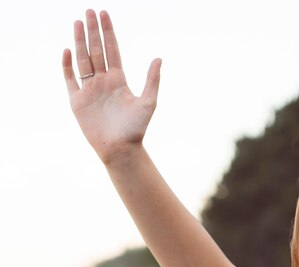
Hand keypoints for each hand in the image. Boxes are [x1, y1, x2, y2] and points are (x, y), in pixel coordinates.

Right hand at [62, 10, 160, 163]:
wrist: (121, 149)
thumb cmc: (136, 129)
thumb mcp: (148, 102)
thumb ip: (152, 80)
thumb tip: (159, 58)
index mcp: (119, 80)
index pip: (112, 50)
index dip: (108, 32)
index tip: (104, 14)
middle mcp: (103, 82)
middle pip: (96, 50)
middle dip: (92, 31)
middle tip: (89, 11)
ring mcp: (90, 90)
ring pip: (83, 60)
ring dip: (79, 41)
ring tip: (78, 22)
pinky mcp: (78, 101)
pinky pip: (70, 79)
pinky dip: (67, 66)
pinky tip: (67, 51)